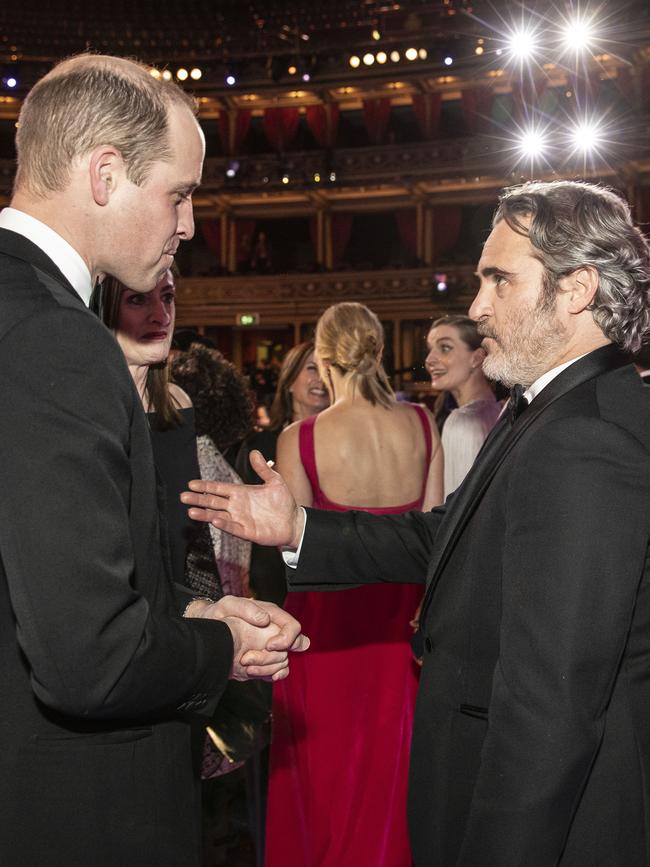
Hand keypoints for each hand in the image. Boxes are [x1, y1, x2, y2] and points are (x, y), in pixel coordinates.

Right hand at [180, 450, 304, 547]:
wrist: (294, 522)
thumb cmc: (283, 502)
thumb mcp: (274, 481)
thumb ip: (263, 468)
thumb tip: (255, 452)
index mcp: (240, 493)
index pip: (219, 488)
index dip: (205, 486)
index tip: (191, 484)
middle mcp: (237, 506)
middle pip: (213, 502)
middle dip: (198, 499)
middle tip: (183, 497)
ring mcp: (240, 519)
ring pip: (218, 516)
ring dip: (205, 514)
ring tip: (191, 512)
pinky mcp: (247, 531)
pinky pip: (233, 528)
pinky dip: (224, 524)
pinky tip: (215, 520)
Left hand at [186, 595, 309, 680]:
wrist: (208, 631)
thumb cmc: (218, 614)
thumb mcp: (229, 604)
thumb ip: (247, 608)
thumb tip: (265, 619)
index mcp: (271, 615)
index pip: (293, 627)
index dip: (286, 638)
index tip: (269, 645)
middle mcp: (274, 631)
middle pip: (295, 646)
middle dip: (277, 655)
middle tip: (254, 656)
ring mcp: (270, 647)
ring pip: (284, 662)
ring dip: (267, 667)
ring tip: (244, 664)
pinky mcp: (264, 661)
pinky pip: (277, 671)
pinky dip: (269, 675)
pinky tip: (254, 673)